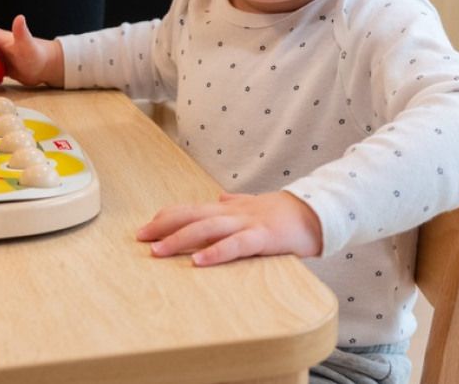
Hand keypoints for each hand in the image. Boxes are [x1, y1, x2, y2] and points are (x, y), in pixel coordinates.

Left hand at [137, 191, 322, 266]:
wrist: (318, 211)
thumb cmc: (286, 213)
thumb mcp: (257, 205)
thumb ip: (237, 201)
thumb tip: (220, 197)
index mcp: (231, 208)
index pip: (192, 208)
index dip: (168, 216)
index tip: (146, 227)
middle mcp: (234, 213)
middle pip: (193, 215)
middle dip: (164, 226)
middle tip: (140, 237)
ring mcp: (248, 223)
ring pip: (208, 228)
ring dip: (180, 239)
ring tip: (158, 250)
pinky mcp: (263, 237)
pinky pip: (236, 245)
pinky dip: (216, 252)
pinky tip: (198, 261)